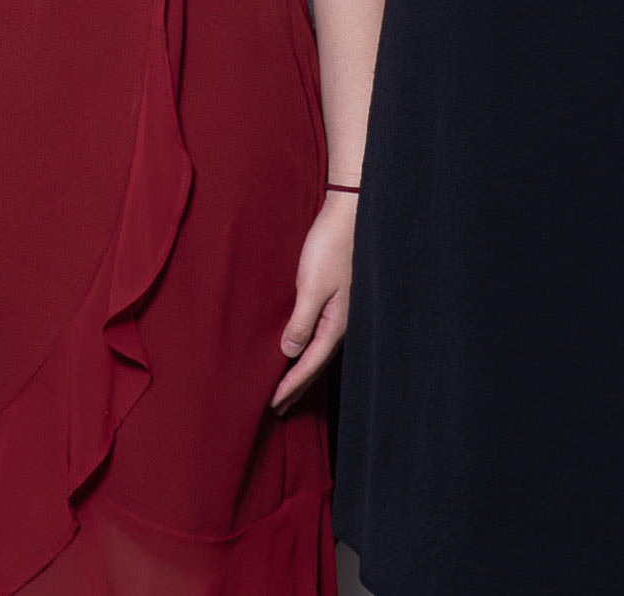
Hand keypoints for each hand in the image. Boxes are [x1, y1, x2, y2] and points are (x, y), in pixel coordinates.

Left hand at [272, 187, 356, 408]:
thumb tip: (288, 352)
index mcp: (336, 324)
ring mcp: (340, 312)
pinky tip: (298, 350)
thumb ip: (301, 320)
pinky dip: (306, 349)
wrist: (350, 215)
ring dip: (301, 370)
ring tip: (287, 388)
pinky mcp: (335, 299)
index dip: (291, 386)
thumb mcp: (312, 285)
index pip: (309, 365)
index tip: (273, 405)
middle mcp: (341, 323)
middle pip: (315, 363)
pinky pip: (318, 334)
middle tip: (279, 408)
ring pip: (317, 350)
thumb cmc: (330, 246)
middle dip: (297, 387)